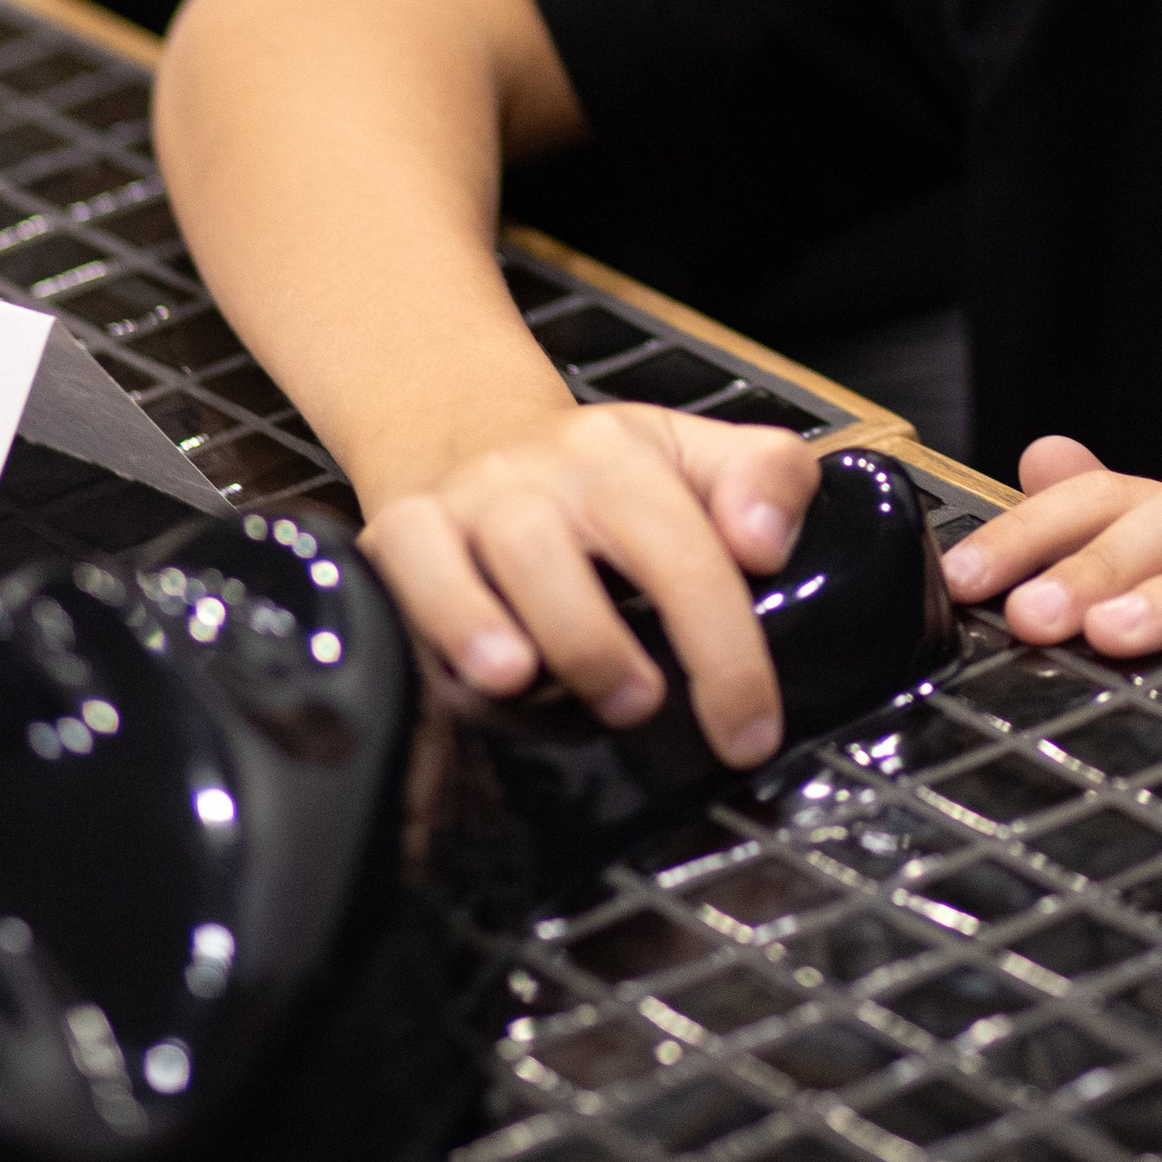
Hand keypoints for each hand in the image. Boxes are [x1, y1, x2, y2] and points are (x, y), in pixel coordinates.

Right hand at [362, 402, 816, 762]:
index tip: (748, 732)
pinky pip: (395, 577)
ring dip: (490, 631)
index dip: (724, 649)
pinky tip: (461, 680)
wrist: (474, 428)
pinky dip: (428, 625)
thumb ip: (767, 481)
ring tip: (524, 683)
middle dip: (593, 639)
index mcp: (620, 456)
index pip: (684, 548)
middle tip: (637, 705)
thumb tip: (764, 542)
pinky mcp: (394, 535)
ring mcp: (458, 506)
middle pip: (554, 549)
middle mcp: (531, 476)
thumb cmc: (603, 473)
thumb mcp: (699, 456)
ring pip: (460, 561)